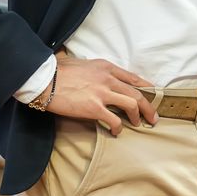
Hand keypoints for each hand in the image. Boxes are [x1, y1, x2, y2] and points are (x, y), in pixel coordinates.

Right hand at [43, 54, 158, 135]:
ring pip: (132, 105)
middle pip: (137, 93)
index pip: (133, 78)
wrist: (44, 79)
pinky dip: (118, 128)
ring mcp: (102, 93)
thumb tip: (96, 76)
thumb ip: (95, 70)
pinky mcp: (94, 108)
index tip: (152, 95)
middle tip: (153, 116)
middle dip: (148, 106)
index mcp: (106, 67)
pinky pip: (114, 120)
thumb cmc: (58, 70)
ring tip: (137, 123)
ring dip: (138, 116)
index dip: (145, 88)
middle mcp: (108, 78)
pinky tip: (116, 132)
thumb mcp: (82, 63)